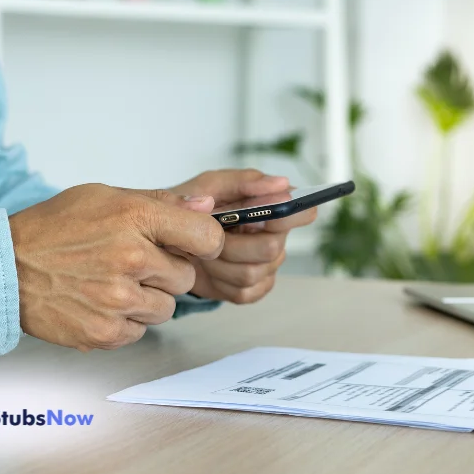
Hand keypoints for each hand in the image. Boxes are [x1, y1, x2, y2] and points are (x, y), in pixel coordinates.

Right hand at [9, 184, 223, 350]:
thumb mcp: (105, 196)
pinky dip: (126, 321)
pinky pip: (141, 331)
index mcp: (136, 218)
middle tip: (134, 264)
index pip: (208, 237)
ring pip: (167, 308)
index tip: (190, 245)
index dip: (204, 242)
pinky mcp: (106, 332)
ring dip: (148, 299)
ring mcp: (119, 299)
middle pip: (187, 276)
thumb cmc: (54, 228)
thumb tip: (208, 206)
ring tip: (114, 283)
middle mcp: (131, 259)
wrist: (3, 267)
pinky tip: (101, 303)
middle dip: (167, 272)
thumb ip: (161, 202)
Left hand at [171, 169, 318, 304]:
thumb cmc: (194, 208)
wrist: (169, 239)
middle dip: (233, 243)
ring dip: (219, 263)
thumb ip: (246, 181)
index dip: (291, 215)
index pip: (304, 212)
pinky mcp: (252, 290)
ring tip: (203, 251)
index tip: (262, 214)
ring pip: (252, 272)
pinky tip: (210, 269)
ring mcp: (265, 268)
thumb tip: (283, 184)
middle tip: (210, 235)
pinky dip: (219, 282)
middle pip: (271, 247)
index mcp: (272, 209)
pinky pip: (243, 292)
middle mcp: (275, 238)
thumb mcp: (212, 185)